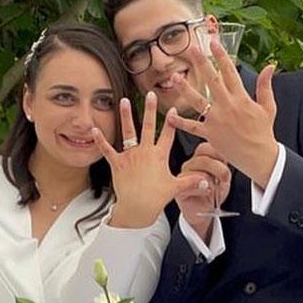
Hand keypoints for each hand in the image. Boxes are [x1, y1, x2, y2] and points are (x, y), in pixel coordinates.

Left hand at [92, 92, 206, 228]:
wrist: (137, 208)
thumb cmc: (155, 198)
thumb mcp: (176, 187)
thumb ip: (191, 182)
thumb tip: (207, 182)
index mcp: (159, 156)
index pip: (168, 135)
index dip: (172, 122)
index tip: (173, 109)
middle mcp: (145, 152)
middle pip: (148, 126)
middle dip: (150, 109)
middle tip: (151, 94)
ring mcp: (130, 156)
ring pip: (128, 132)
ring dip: (126, 116)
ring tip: (124, 101)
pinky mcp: (117, 163)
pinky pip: (107, 149)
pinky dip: (100, 140)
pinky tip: (94, 129)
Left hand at [166, 41, 277, 188]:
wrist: (258, 157)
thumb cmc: (263, 132)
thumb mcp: (269, 107)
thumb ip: (265, 86)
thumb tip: (270, 65)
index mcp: (241, 98)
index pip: (229, 71)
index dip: (221, 55)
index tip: (213, 42)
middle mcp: (227, 106)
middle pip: (212, 80)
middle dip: (201, 63)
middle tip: (191, 49)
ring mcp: (217, 121)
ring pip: (198, 101)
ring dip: (185, 88)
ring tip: (174, 77)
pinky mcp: (210, 135)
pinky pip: (192, 127)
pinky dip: (180, 122)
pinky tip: (169, 114)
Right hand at [176, 142, 231, 241]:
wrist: (206, 212)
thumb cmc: (214, 193)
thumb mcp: (224, 176)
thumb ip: (224, 164)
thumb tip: (230, 155)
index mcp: (200, 158)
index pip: (206, 147)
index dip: (219, 153)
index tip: (227, 163)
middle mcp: (190, 165)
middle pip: (203, 157)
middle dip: (219, 168)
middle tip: (225, 177)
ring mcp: (183, 176)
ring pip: (198, 171)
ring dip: (211, 181)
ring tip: (215, 188)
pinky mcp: (179, 189)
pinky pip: (191, 184)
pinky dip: (202, 189)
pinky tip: (207, 193)